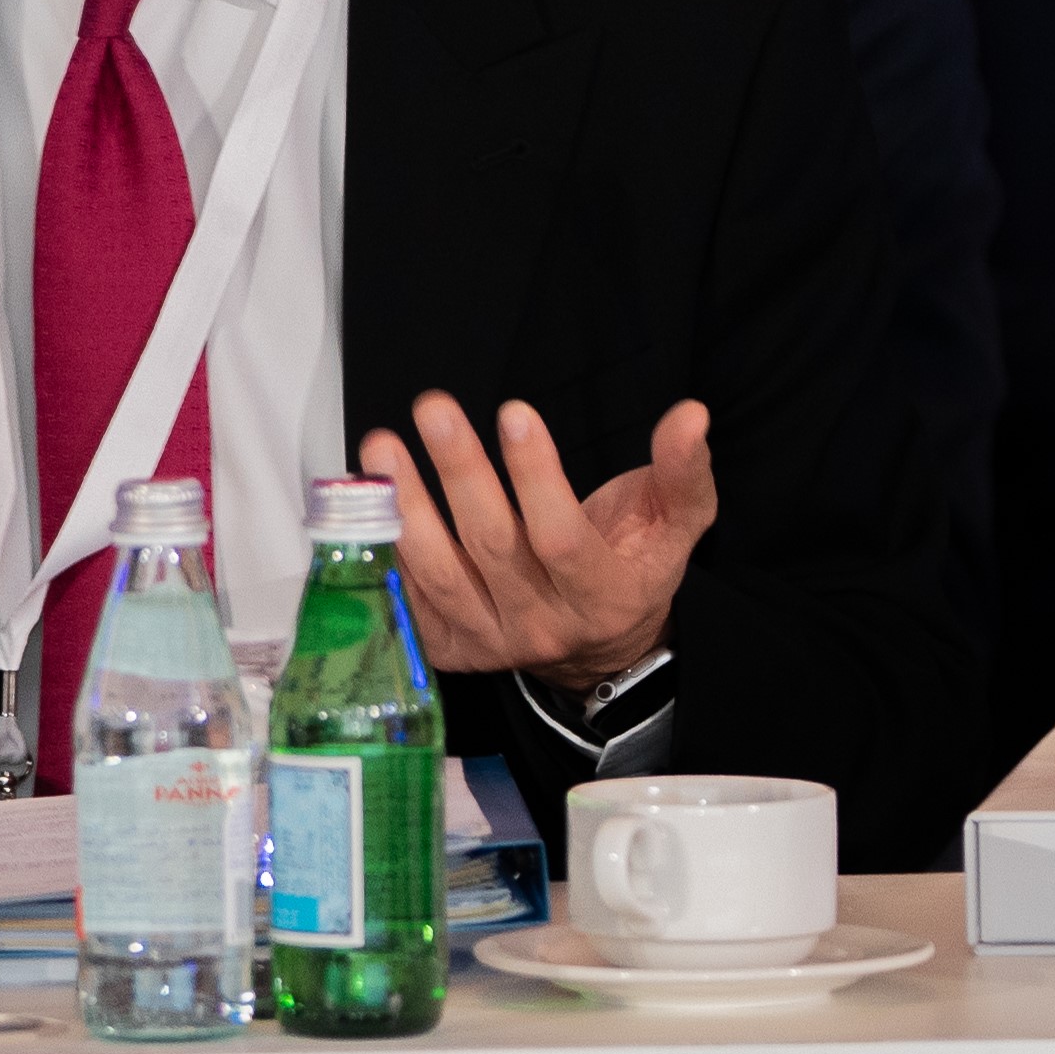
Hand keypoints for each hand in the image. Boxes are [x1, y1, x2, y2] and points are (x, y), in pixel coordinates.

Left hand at [365, 393, 710, 691]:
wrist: (598, 645)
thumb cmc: (631, 565)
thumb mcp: (673, 524)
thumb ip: (683, 473)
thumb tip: (690, 415)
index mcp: (604, 598)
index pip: (561, 538)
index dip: (536, 476)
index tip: (513, 410)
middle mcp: (543, 627)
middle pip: (492, 547)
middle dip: (460, 473)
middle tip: (433, 407)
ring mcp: (489, 641)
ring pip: (440, 573)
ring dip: (405, 507)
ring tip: (381, 446)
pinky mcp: (447, 646)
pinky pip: (407, 598)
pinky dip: (382, 549)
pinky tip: (365, 501)